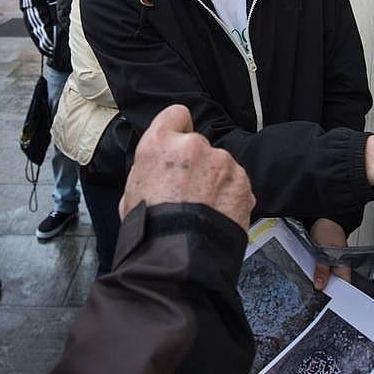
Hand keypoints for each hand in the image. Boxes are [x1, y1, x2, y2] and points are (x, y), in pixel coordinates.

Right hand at [119, 104, 254, 230]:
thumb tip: (156, 167)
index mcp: (159, 144)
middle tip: (187, 192)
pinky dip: (230, 195)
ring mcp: (221, 162)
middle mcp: (192, 146)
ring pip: (219, 164)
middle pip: (198, 145)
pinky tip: (217, 214)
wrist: (179, 259)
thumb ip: (148, 168)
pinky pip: (236, 182)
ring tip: (203, 209)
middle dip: (196, 164)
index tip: (179, 140)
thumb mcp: (131, 192)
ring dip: (214, 180)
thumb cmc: (151, 230)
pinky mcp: (242, 182)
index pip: (176, 114)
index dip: (177, 128)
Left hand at [309, 218, 351, 290]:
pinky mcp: (322, 261)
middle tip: (313, 296)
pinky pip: (319, 272)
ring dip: (317, 282)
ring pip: (324, 279)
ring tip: (309, 287)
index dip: (336, 296)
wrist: (323, 218)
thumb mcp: (324, 251)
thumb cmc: (329, 230)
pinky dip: (313, 274)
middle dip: (324, 290)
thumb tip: (319, 285)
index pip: (344, 288)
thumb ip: (322, 269)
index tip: (324, 301)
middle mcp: (338, 267)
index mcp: (344, 267)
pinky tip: (307, 276)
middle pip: (332, 285)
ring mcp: (330, 265)